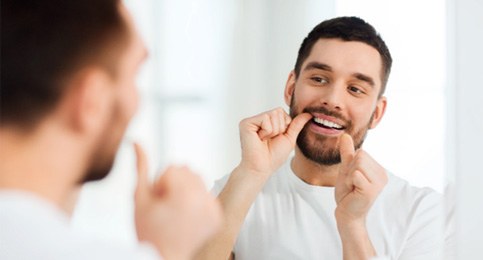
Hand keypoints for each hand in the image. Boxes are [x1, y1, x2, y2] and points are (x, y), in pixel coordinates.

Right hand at [133, 143, 221, 259]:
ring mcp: (213, 209)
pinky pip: (207, 194)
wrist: (165, 257)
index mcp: (185, 194)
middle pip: (188, 171)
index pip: (173, 168)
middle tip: (166, 206)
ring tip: (175, 211)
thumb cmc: (149, 232)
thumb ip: (141, 167)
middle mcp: (203, 200)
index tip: (158, 201)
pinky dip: (197, 201)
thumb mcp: (139, 197)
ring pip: (198, 180)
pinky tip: (186, 216)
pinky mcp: (218, 216)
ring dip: (186, 190)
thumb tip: (137, 143)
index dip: (160, 183)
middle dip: (174, 184)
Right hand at [237, 107, 311, 176]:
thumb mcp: (289, 138)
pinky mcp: (246, 123)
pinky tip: (259, 139)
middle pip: (278, 111)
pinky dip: (267, 131)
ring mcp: (252, 121)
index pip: (282, 112)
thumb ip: (297, 124)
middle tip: (270, 140)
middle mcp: (258, 119)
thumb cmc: (274, 156)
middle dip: (279, 128)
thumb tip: (309, 114)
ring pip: (273, 114)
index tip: (276, 138)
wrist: (262, 168)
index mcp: (267, 122)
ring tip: (264, 140)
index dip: (285, 126)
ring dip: (274, 131)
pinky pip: (265, 118)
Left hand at [334, 134, 387, 223]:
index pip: (361, 152)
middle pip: (360, 156)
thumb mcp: (346, 169)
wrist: (346, 213)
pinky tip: (353, 192)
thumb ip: (347, 153)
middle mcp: (383, 175)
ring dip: (349, 176)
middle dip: (349, 169)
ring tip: (352, 187)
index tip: (353, 179)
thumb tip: (345, 135)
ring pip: (357, 164)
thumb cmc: (348, 193)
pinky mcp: (371, 190)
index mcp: (379, 169)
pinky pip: (355, 174)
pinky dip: (349, 181)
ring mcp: (378, 183)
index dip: (351, 164)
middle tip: (352, 184)